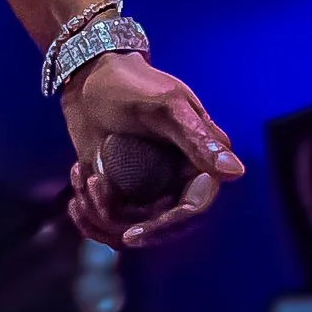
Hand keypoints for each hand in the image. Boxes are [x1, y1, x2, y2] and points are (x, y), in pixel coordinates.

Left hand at [62, 51, 244, 249]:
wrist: (90, 77)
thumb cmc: (130, 84)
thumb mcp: (164, 107)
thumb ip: (197, 138)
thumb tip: (234, 172)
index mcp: (201, 162)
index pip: (192, 210)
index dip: (164, 226)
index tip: (130, 234)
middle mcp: (181, 181)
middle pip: (160, 228)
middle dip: (121, 218)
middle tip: (92, 184)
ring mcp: (153, 189)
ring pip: (130, 227)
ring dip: (98, 211)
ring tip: (82, 173)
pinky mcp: (126, 192)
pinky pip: (112, 220)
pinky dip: (88, 210)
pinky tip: (77, 178)